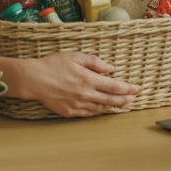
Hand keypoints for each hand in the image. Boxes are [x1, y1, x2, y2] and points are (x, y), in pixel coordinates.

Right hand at [15, 51, 140, 117]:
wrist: (33, 80)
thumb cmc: (53, 65)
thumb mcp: (75, 56)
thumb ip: (95, 62)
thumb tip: (111, 69)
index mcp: (89, 79)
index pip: (115, 86)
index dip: (128, 88)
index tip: (137, 89)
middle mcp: (86, 94)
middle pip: (111, 100)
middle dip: (125, 100)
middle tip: (134, 98)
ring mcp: (78, 105)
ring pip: (101, 109)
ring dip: (114, 107)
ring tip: (123, 105)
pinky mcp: (70, 112)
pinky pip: (89, 113)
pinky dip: (98, 111)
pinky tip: (103, 109)